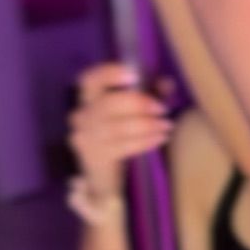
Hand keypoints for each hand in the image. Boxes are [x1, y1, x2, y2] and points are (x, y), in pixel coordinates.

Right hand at [68, 64, 172, 199]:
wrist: (103, 175)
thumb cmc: (119, 134)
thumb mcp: (132, 110)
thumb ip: (150, 93)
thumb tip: (167, 83)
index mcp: (87, 98)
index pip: (90, 79)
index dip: (109, 74)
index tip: (134, 75)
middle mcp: (81, 115)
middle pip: (107, 104)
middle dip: (137, 103)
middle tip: (161, 108)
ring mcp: (86, 137)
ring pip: (117, 127)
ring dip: (146, 125)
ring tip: (166, 125)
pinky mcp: (95, 157)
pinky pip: (123, 146)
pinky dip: (145, 141)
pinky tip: (160, 138)